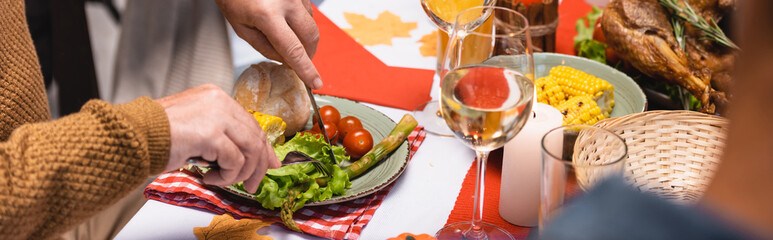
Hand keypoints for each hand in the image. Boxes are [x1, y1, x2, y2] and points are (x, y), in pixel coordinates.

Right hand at [156, 84, 280, 192]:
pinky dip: (226, 176)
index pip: (251, 121)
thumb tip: (245, 155)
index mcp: (215, 96)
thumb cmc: (157, 136)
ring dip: (241, 172)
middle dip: (258, 164)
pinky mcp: (210, 134)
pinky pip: (234, 161)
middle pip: (255, 135)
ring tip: (224, 180)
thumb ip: (220, 134)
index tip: (269, 163)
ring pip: (250, 149)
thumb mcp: (196, 127)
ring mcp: (216, 115)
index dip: (263, 146)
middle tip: (253, 183)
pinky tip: (209, 177)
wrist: (131, 137)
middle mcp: (219, 101)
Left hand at [216, 0, 322, 88]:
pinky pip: (309, 12)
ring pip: (312, 25)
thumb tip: (288, 62)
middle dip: (307, 55)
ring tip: (284, 35)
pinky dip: (302, 23)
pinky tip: (287, 21)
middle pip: (310, 38)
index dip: (306, 70)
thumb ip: (265, 48)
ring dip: (304, 38)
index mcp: (267, 15)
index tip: (315, 83)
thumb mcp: (242, 28)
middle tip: (297, 62)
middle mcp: (287, 2)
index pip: (293, 50)